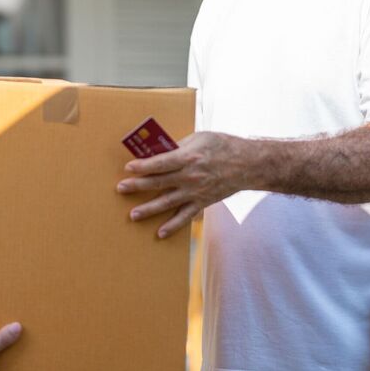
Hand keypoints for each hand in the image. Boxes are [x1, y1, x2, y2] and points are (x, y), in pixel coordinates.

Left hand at [116, 131, 244, 237]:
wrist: (248, 164)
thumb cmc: (223, 145)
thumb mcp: (199, 138)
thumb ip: (179, 146)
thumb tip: (159, 151)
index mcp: (188, 157)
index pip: (159, 163)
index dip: (142, 166)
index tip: (128, 168)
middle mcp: (189, 177)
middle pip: (158, 182)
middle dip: (137, 186)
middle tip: (121, 189)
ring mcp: (195, 192)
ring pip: (167, 202)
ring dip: (149, 209)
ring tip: (133, 214)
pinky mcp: (202, 203)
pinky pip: (185, 217)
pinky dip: (173, 226)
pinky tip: (160, 233)